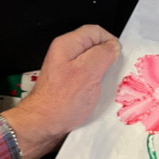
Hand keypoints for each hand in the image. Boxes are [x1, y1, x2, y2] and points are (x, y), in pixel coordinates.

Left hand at [3, 25, 118, 158]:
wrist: (43, 126)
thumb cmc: (61, 102)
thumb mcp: (87, 73)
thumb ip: (102, 55)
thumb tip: (113, 46)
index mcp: (67, 45)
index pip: (95, 31)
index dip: (109, 41)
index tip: (116, 58)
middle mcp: (66, 55)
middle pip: (94, 47)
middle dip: (106, 58)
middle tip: (110, 74)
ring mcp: (67, 71)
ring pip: (93, 64)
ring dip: (103, 74)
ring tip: (104, 86)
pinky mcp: (70, 85)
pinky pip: (88, 78)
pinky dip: (96, 85)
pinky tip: (98, 95)